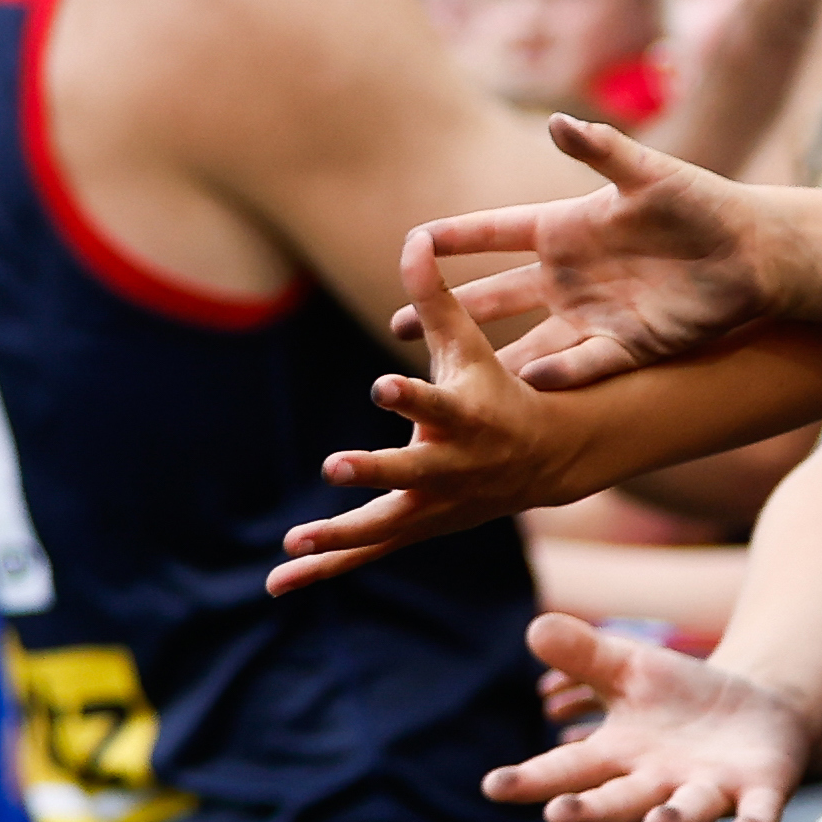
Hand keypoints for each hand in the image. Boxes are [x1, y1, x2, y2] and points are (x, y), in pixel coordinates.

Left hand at [270, 235, 580, 590]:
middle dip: (373, 471)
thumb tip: (412, 236)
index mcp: (463, 418)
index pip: (434, 402)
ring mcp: (432, 505)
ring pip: (381, 527)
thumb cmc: (497, 390)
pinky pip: (363, 554)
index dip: (410, 394)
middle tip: (335, 465)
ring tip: (290, 545)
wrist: (545, 462)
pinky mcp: (414, 529)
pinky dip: (321, 570)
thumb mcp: (470, 345)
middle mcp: (448, 467)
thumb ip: (436, 298)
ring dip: (337, 537)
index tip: (382, 384)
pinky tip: (276, 585)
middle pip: (409, 471)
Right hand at [402, 116, 777, 391]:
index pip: (496, 233)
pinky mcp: (627, 346)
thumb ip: (602, 150)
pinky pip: (582, 366)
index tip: (410, 244)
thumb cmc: (705, 202)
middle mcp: (570, 274)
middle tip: (402, 328)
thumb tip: (557, 122)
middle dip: (448, 311)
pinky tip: (527, 389)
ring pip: (528, 341)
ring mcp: (594, 313)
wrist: (758, 254)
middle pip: (496, 296)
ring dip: (492, 361)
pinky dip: (557, 377)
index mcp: (567, 228)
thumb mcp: (650, 173)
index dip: (455, 239)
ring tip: (450, 380)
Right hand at [480, 610, 813, 821]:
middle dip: (589, 811)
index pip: (568, 771)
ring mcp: (708, 790)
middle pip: (618, 802)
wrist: (755, 710)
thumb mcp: (629, 666)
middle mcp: (657, 782)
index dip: (532, 781)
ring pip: (687, 812)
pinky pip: (757, 814)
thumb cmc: (679, 697)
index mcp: (618, 756)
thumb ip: (583, 653)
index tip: (494, 786)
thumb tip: (536, 629)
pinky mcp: (758, 791)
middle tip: (557, 814)